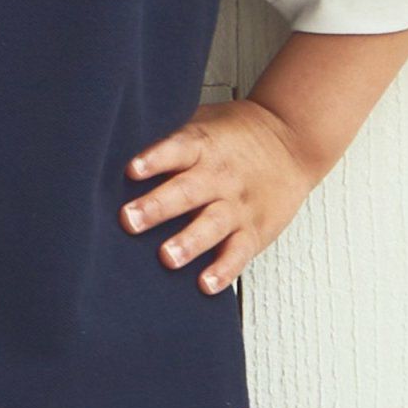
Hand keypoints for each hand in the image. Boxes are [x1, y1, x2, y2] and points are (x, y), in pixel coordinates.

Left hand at [120, 99, 319, 293]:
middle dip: (157, 207)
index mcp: (203, 145)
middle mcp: (219, 176)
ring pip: (212, 225)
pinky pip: (238, 252)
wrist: (293, 139)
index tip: (131, 169)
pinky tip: (205, 284)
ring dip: (189, 242)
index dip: (154, 159)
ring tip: (167, 257)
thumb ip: (168, 139)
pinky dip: (224, 270)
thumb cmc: (234, 134)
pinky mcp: (255, 229)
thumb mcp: (202, 123)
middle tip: (129, 220)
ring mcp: (238, 204)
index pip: (177, 149)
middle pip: (187, 191)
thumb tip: (114, 145)